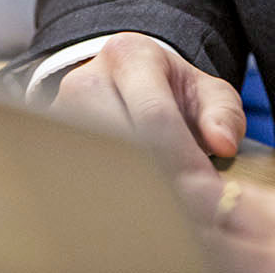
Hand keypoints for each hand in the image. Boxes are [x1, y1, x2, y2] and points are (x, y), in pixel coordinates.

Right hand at [51, 33, 247, 212]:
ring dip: (129, 194)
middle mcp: (87, 78)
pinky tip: (134, 218)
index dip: (181, 159)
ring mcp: (60, 110)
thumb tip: (222, 143)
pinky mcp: (50, 140)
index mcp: (130, 56)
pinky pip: (78, 176)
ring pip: (94, 163)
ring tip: (164, 219)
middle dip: (156, 182)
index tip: (206, 195)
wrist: (128, 83)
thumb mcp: (208, 93)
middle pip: (119, 142)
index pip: (154, 115)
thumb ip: (223, 114)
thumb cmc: (173, 93)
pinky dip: (107, 199)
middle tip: (188, 216)